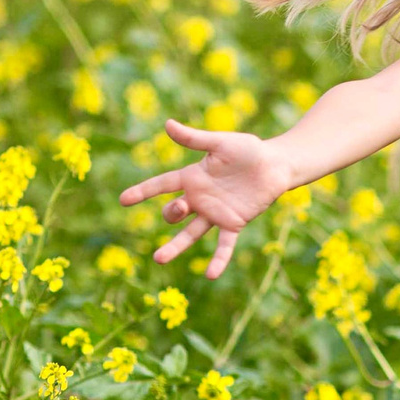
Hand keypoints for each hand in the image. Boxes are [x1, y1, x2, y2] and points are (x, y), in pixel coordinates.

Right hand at [117, 119, 289, 278]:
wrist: (276, 164)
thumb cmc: (248, 150)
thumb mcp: (220, 142)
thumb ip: (194, 138)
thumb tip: (167, 124)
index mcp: (193, 177)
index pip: (161, 185)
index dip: (143, 191)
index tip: (123, 200)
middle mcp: (199, 198)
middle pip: (174, 212)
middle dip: (171, 213)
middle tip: (181, 208)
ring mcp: (215, 213)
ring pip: (190, 234)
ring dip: (175, 246)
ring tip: (159, 259)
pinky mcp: (234, 224)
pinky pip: (223, 245)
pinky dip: (218, 260)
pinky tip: (211, 275)